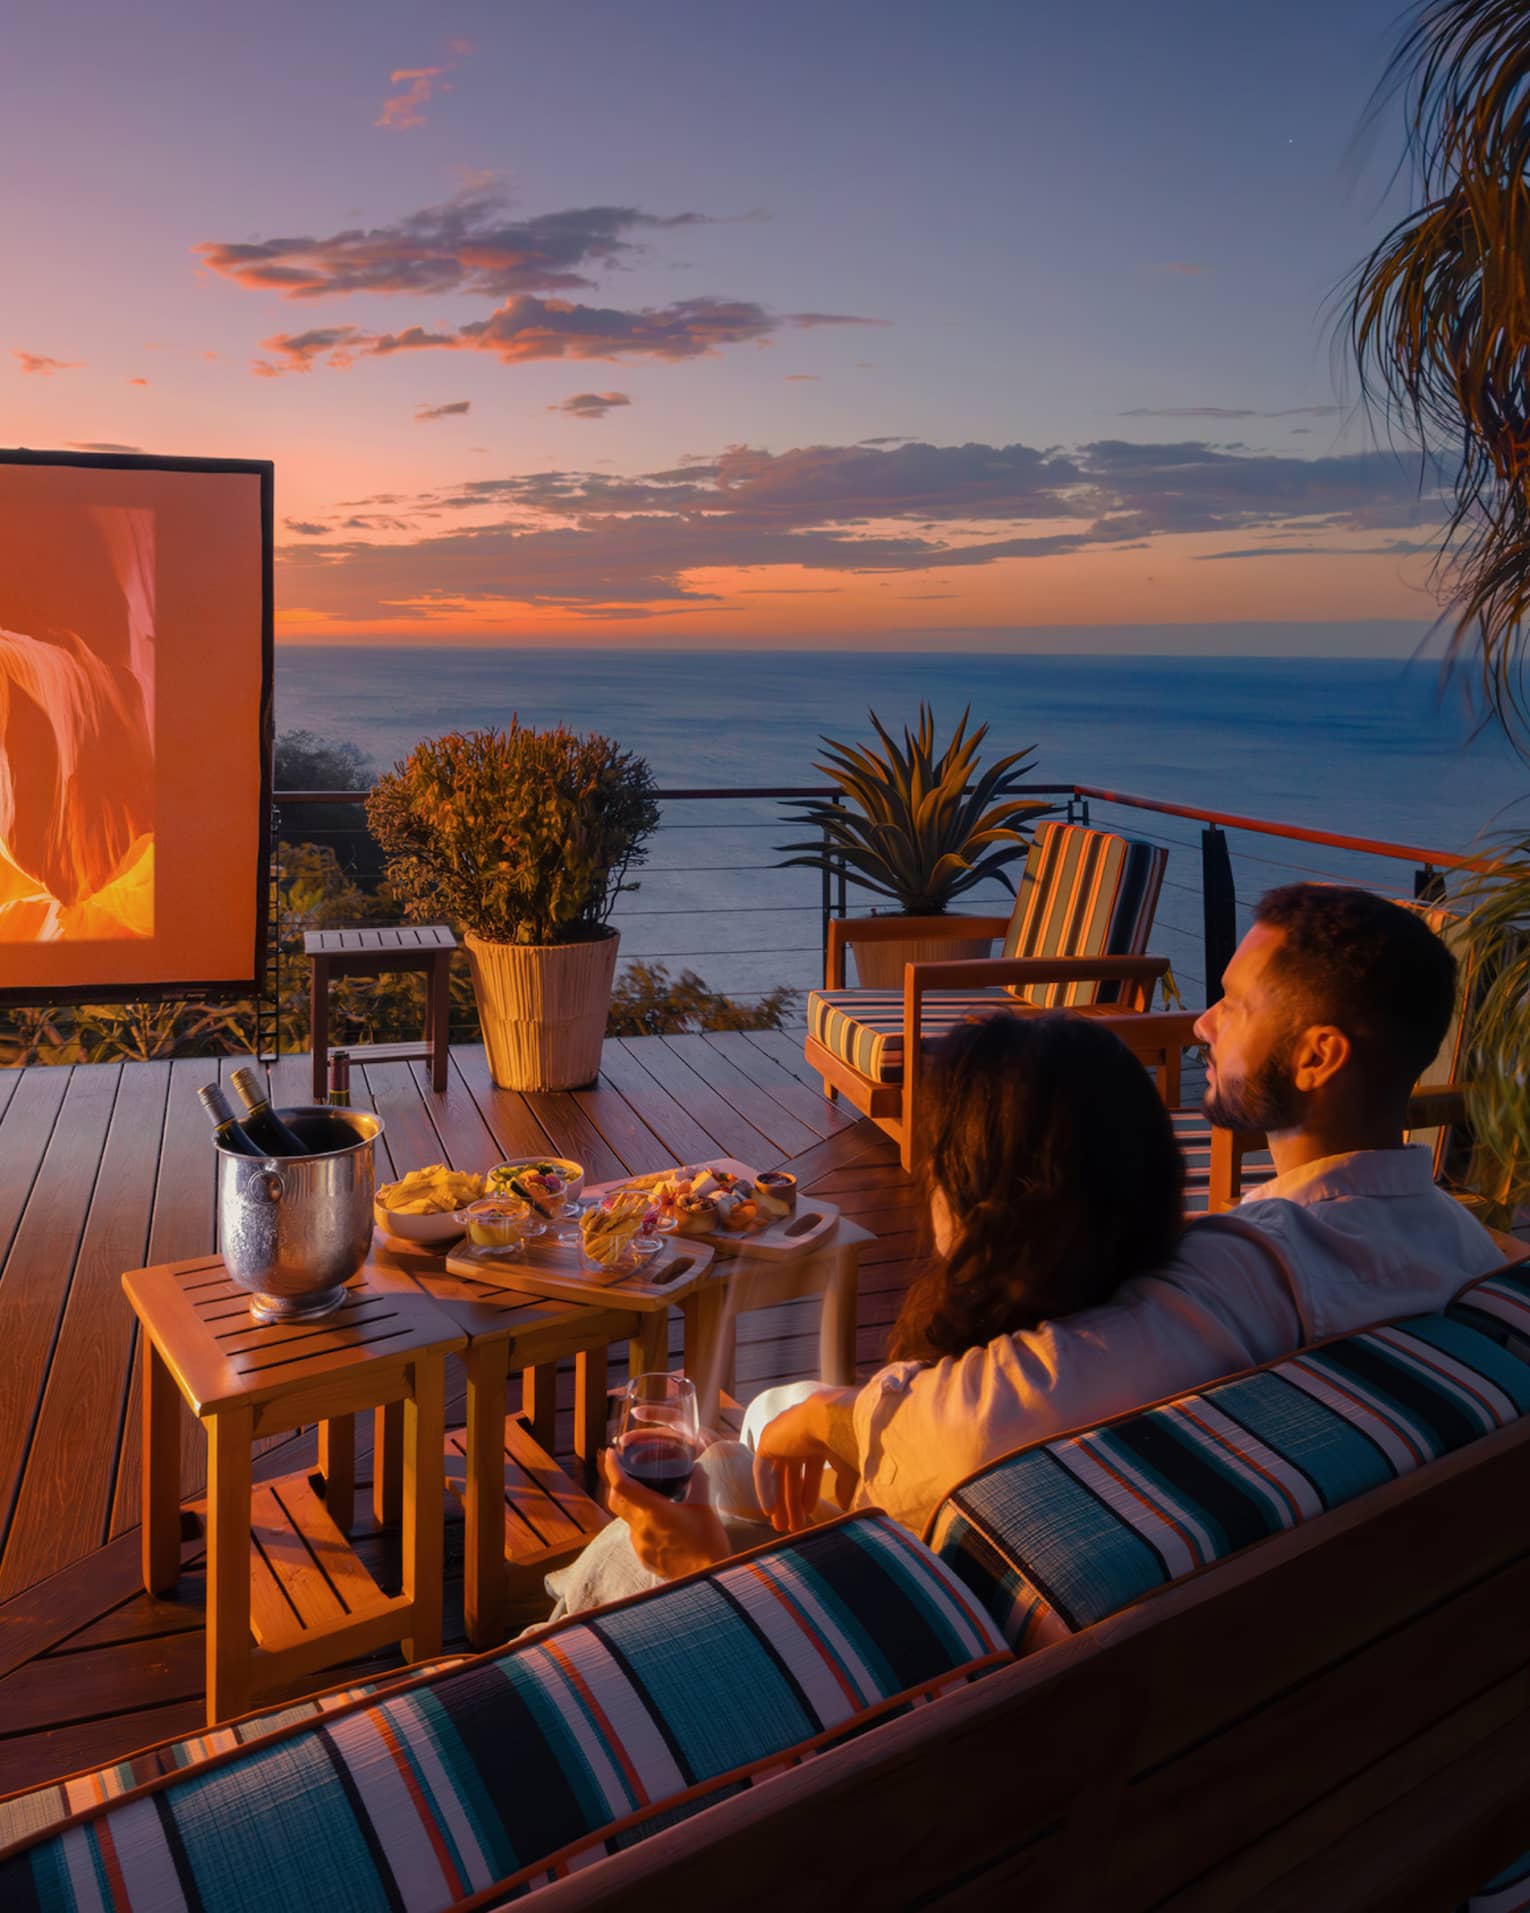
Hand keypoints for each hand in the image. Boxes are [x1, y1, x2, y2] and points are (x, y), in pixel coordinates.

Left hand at [601, 1448, 731, 1579]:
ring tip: (651, 1501)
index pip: (622, 1485)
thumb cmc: (708, 1541)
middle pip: (615, 1500)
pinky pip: (636, 1536)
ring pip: (626, 1519)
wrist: (708, 1576)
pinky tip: (659, 1526)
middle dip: (616, 1484)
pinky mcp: (644, 1559)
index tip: (611, 1453)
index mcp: (653, 1511)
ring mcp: (640, 1546)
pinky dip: (641, 1526)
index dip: (612, 1467)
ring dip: (631, 1507)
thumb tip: (695, 1466)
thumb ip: (697, 1482)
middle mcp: (641, 1528)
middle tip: (626, 1472)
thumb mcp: (704, 1506)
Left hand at [752, 1398, 858, 1533]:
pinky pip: (762, 1469)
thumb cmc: (847, 1442)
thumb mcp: (849, 1467)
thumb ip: (845, 1485)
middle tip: (793, 1526)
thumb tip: (843, 1504)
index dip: (810, 1493)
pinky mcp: (768, 1440)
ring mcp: (782, 1436)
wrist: (831, 1421)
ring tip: (782, 1527)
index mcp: (820, 1436)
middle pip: (792, 1474)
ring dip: (779, 1500)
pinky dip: (765, 1489)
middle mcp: (799, 1435)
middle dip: (792, 1502)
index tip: (809, 1514)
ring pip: (777, 1474)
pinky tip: (769, 1511)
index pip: (811, 1469)